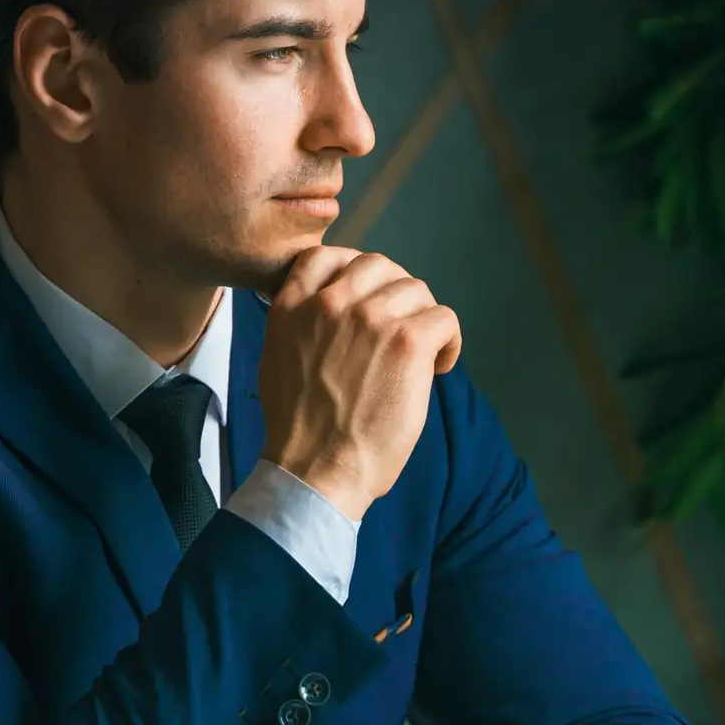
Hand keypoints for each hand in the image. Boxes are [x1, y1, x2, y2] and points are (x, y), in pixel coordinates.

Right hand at [256, 246, 461, 520]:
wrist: (315, 469)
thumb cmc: (298, 428)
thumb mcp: (276, 358)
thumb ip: (300, 324)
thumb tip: (327, 310)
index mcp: (292, 306)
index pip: (326, 255)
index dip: (353, 271)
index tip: (366, 298)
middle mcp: (331, 302)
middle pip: (380, 266)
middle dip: (394, 293)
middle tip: (401, 327)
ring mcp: (371, 318)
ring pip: (416, 290)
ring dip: (422, 319)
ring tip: (422, 354)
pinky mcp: (408, 341)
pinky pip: (444, 317)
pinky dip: (449, 341)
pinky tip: (439, 366)